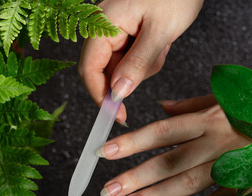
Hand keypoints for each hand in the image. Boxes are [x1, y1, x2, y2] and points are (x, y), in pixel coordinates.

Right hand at [78, 0, 203, 123]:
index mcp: (104, 24)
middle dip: (132, 75)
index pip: (90, 69)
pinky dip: (149, 57)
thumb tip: (118, 92)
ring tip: (162, 43)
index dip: (100, 95)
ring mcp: (116, 31)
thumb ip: (137, 63)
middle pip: (107, 70)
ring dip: (145, 65)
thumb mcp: (159, 31)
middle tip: (155, 59)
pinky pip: (134, 58)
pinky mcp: (129, 34)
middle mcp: (105, 28)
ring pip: (123, 67)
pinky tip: (161, 41)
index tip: (117, 115)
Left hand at [96, 95, 251, 195]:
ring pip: (187, 184)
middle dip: (136, 176)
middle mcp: (216, 142)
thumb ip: (192, 104)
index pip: (162, 132)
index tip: (106, 152)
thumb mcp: (228, 97)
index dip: (132, 142)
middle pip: (169, 161)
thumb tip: (162, 107)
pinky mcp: (248, 184)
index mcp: (209, 118)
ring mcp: (232, 165)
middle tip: (109, 189)